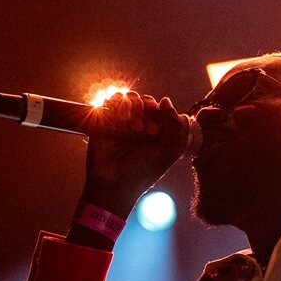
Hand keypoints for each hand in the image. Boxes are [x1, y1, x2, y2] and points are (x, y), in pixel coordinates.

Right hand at [81, 92, 190, 215]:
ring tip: (132, 127)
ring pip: (130, 97)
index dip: (161, 114)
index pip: (162, 108)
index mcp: (157, 130)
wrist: (115, 183)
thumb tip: (165, 100)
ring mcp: (123, 121)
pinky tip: (121, 119)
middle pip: (146, 101)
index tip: (155, 132)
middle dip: (148, 111)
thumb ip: (174, 125)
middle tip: (143, 131)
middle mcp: (140, 123)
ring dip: (134, 107)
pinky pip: (112, 99)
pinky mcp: (106, 120)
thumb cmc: (144, 171)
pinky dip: (118, 104)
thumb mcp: (169, 151)